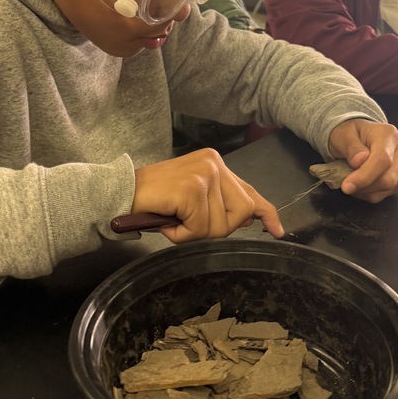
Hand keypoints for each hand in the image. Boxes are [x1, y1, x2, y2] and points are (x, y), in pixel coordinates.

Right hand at [132, 148, 283, 242]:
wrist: (120, 193)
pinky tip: (168, 222)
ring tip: (174, 219)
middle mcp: (214, 163)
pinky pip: (200, 229)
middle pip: (242, 212)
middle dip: (218, 228)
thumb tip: (249, 219)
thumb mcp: (194, 200)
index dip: (266, 212)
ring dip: (195, 233)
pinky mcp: (192, 189)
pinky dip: (182, 235)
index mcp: (215, 163)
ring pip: (220, 225)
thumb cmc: (155, 200)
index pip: (249, 191)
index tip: (277, 230)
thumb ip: (220, 205)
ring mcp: (204, 174)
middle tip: (189, 225)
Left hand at [327, 119, 397, 202]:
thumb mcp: (343, 135)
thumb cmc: (351, 134)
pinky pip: (385, 194)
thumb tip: (359, 162)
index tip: (347, 186)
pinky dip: (368, 193)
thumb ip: (351, 147)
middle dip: (364, 186)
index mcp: (388, 134)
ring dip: (364, 191)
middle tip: (345, 185)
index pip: (382, 160)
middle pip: (388, 179)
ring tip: (352, 180)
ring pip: (387, 189)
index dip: (365, 176)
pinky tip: (360, 184)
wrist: (360, 137)